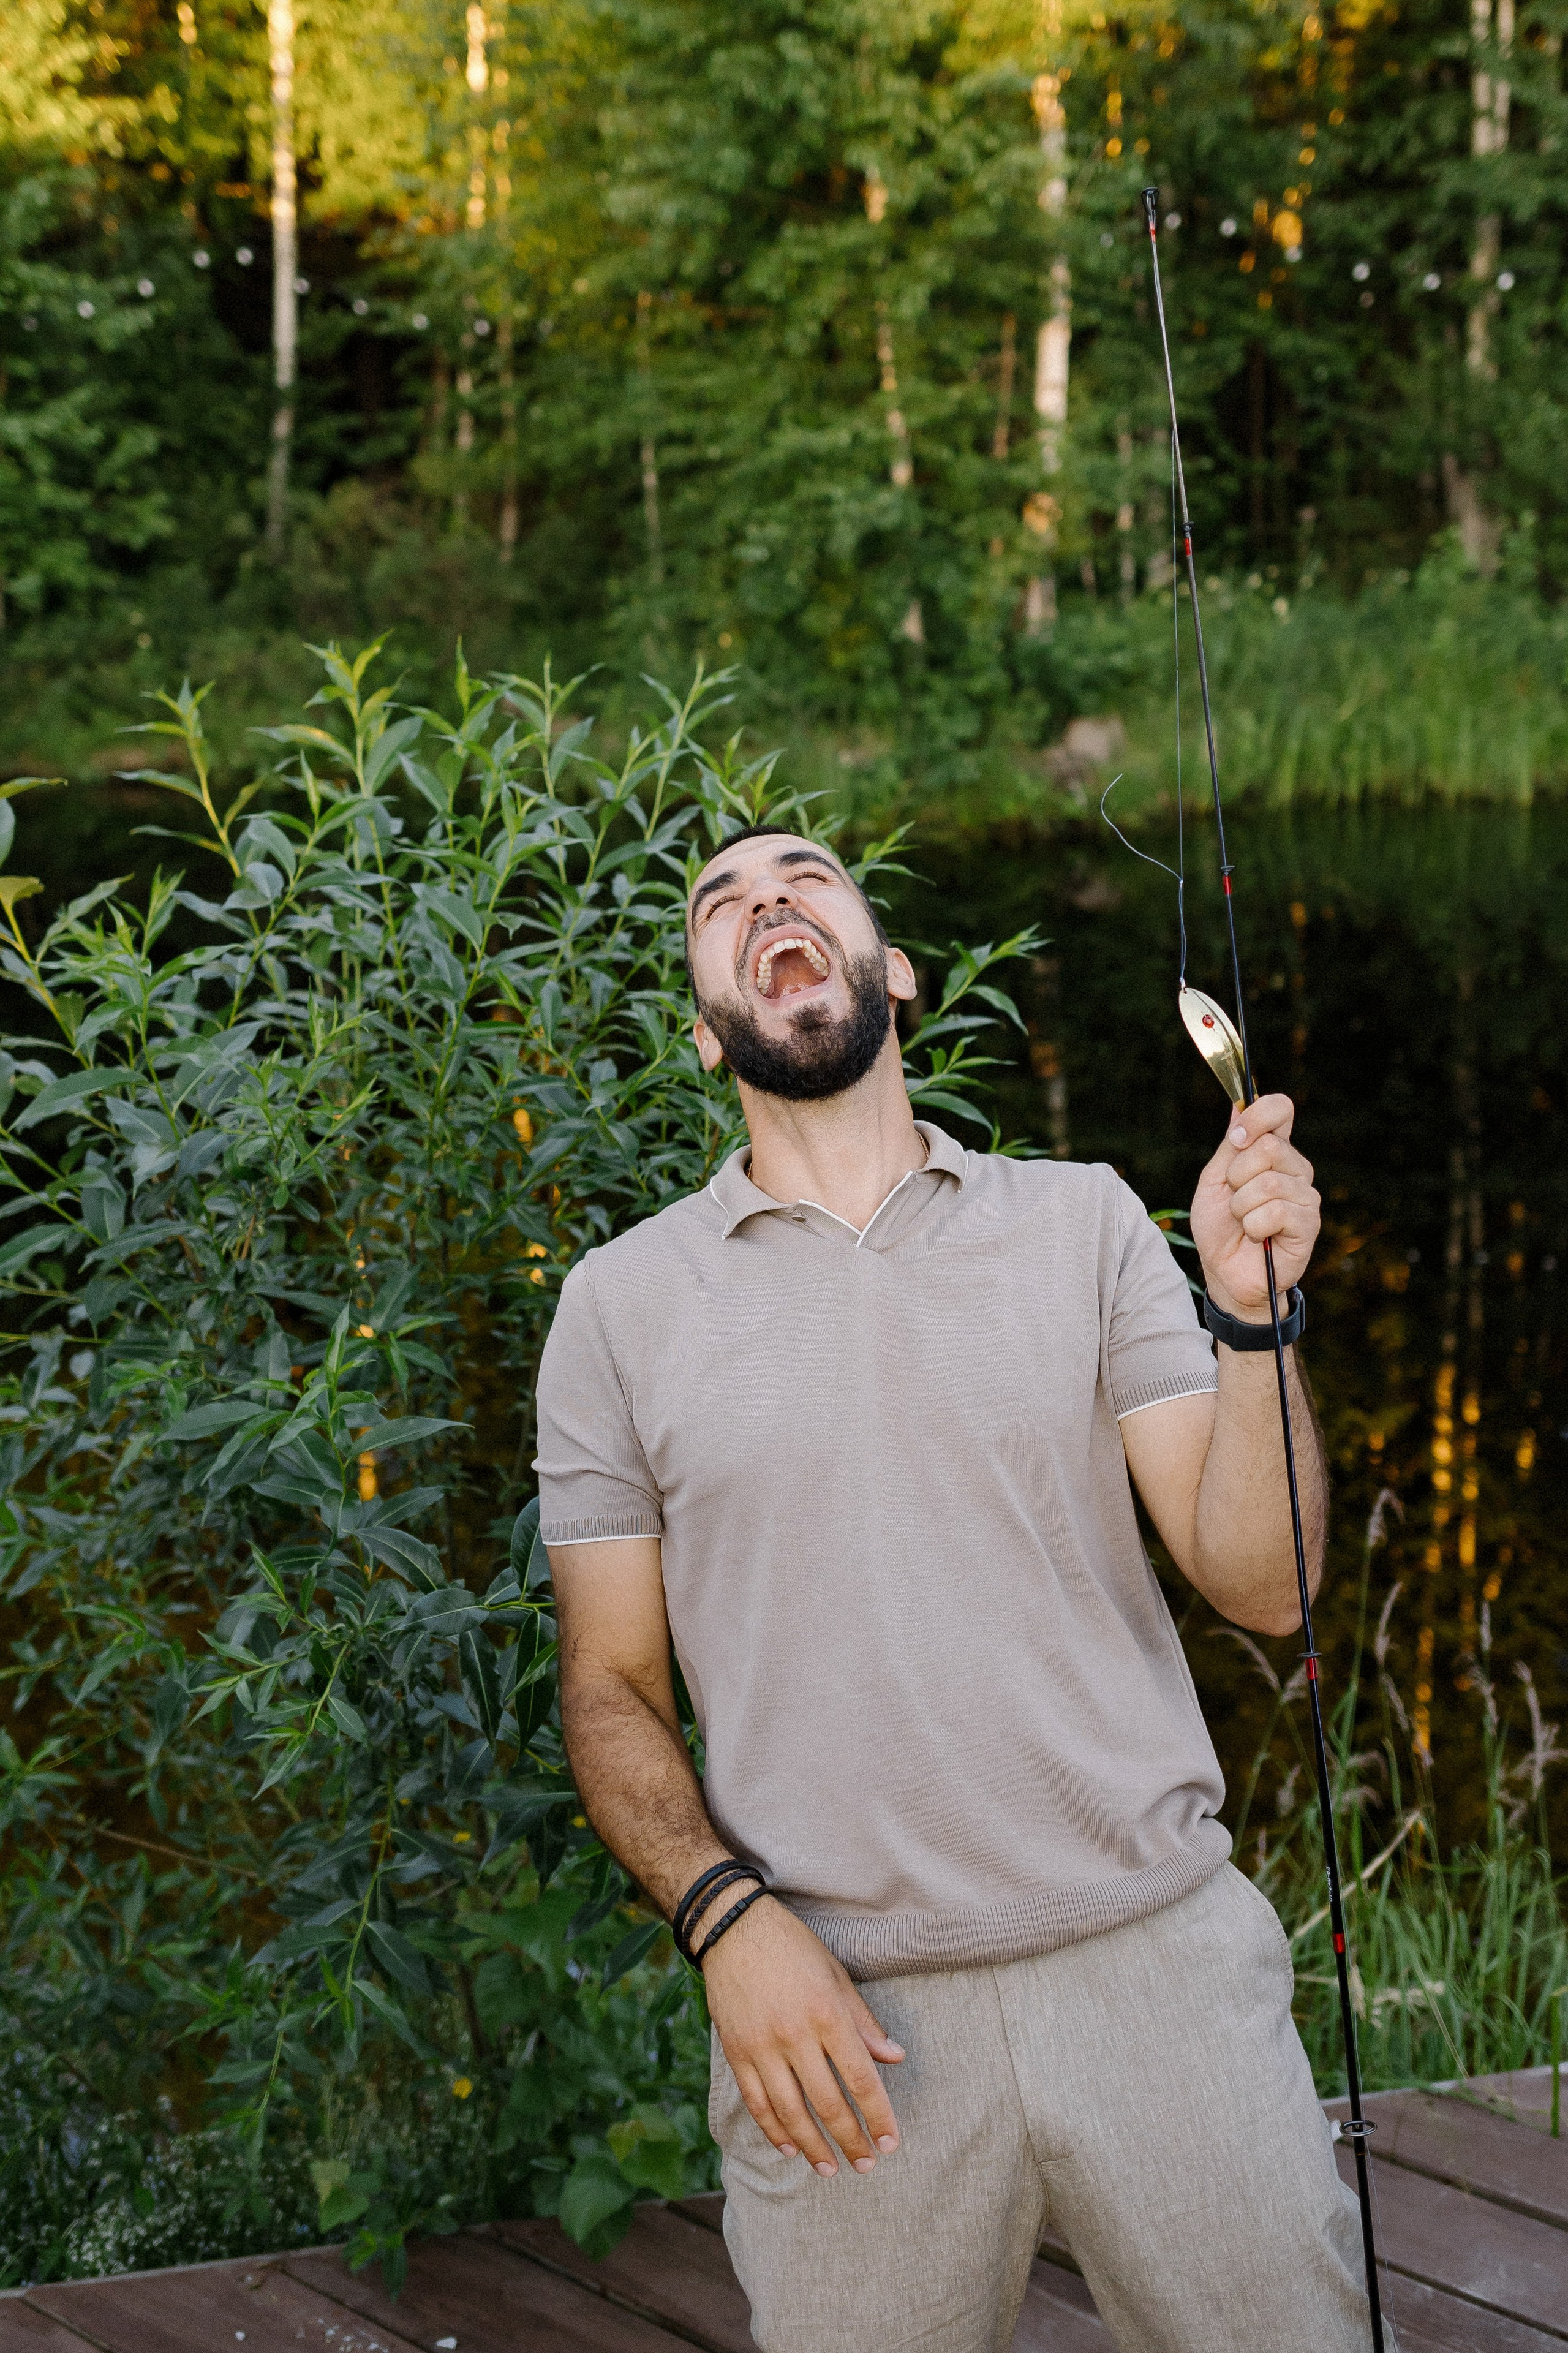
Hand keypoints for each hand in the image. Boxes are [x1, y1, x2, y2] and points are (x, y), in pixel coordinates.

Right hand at [699, 1895, 903, 2176]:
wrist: (733, 1928)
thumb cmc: (793, 1947)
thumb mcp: (836, 1975)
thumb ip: (864, 2022)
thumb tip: (894, 2057)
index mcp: (827, 2013)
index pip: (861, 2078)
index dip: (879, 2115)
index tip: (891, 2141)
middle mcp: (795, 2035)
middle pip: (828, 2103)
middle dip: (851, 2140)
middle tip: (866, 2164)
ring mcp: (762, 2046)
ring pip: (791, 2112)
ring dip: (814, 2146)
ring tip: (830, 2169)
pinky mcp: (736, 2052)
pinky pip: (757, 2102)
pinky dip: (773, 2129)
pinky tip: (790, 2146)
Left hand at [1190, 1091, 1319, 1319]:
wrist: (1226, 1274)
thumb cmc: (1220, 1229)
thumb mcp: (1214, 1182)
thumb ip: (1230, 1146)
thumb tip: (1238, 1104)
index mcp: (1272, 1151)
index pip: (1280, 1109)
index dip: (1258, 1116)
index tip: (1235, 1139)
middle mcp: (1294, 1168)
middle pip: (1269, 1147)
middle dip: (1237, 1176)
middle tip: (1235, 1199)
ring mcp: (1305, 1195)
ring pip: (1268, 1183)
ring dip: (1242, 1207)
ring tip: (1244, 1222)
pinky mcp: (1309, 1223)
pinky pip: (1276, 1211)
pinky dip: (1254, 1226)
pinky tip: (1258, 1237)